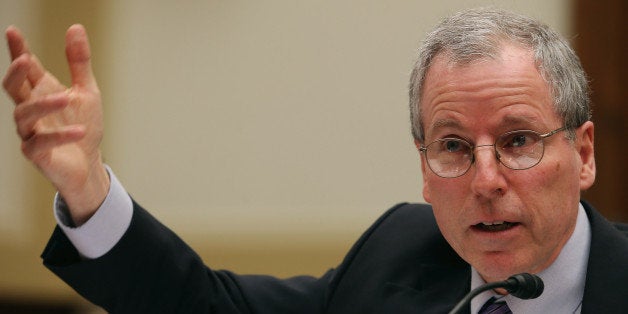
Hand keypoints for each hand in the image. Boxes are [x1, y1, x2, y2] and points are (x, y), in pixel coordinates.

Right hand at [3, 25, 108, 224]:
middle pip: (13, 89)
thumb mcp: (86, 91)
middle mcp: (31, 109)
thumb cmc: (83, 125)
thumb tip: (75, 27)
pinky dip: (60, 135)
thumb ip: (79, 62)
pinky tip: (79, 130)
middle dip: (15, 74)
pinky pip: (41, 143)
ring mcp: (30, 132)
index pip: (25, 68)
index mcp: (40, 91)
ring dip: (44, 105)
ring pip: (24, 115)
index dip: (18, 50)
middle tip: (25, 61)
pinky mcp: (36, 154)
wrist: (89, 162)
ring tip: (66, 99)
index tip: (13, 31)